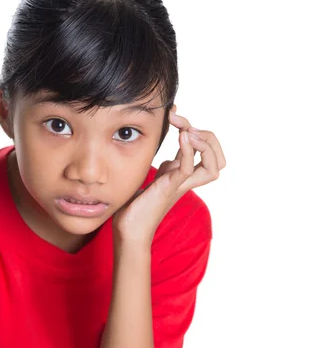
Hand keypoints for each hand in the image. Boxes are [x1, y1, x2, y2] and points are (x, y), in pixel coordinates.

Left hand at [113, 110, 226, 246]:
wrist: (128, 231)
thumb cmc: (137, 208)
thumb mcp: (154, 178)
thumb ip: (166, 168)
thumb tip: (171, 156)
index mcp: (183, 176)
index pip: (207, 153)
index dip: (199, 131)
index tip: (176, 116)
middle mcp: (186, 181)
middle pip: (219, 160)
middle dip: (208, 136)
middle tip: (184, 123)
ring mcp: (179, 185)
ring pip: (214, 167)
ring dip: (205, 144)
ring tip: (187, 131)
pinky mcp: (169, 189)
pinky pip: (188, 169)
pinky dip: (189, 151)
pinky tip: (181, 136)